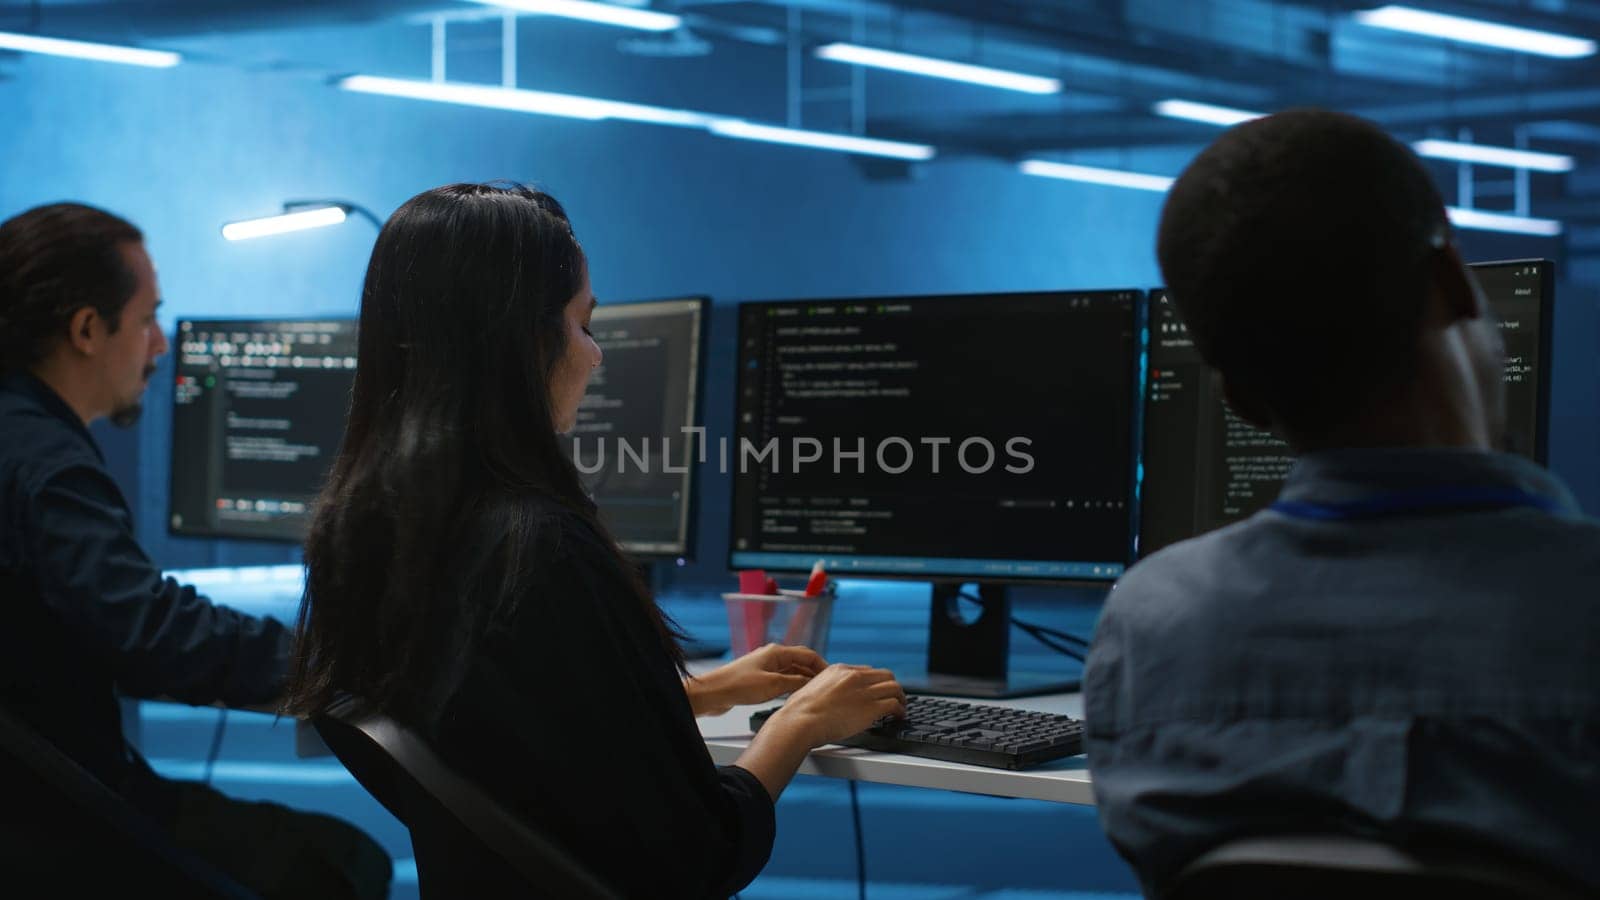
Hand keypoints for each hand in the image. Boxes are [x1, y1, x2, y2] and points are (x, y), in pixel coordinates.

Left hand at [683, 644, 826, 716]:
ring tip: (814, 693)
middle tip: (827, 687)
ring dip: (803, 680)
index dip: (822, 665)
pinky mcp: (759, 679)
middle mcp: (772, 657)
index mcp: (777, 652)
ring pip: (791, 672)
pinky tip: (795, 696)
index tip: (832, 677)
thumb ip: (795, 683)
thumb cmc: (739, 685)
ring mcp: (766, 667)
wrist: (715, 692)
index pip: (808, 654)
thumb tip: (812, 683)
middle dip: (814, 673)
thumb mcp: (773, 685)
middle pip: (800, 662)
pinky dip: (791, 686)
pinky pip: (781, 680)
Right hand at [769, 663, 905, 746]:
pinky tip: (899, 716)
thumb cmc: (799, 712)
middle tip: (894, 697)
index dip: (875, 682)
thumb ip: (825, 688)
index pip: (867, 671)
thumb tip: (827, 699)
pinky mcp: (870, 708)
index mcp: (839, 670)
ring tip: (901, 707)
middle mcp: (854, 676)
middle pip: (885, 675)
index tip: (877, 691)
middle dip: (891, 686)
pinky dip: (900, 710)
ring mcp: (864, 691)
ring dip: (901, 697)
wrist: (800, 721)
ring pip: (894, 687)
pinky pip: (894, 704)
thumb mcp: (811, 688)